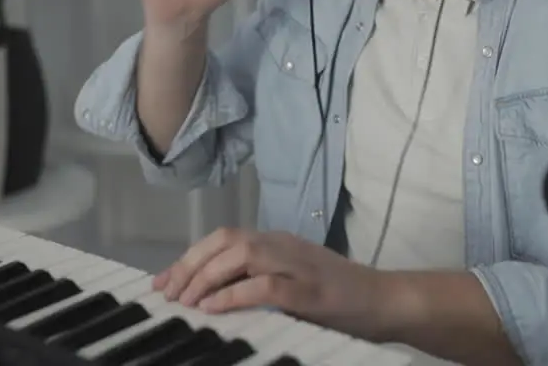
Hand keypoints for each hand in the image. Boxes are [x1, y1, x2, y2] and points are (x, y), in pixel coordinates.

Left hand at [152, 227, 391, 341]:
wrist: (384, 301)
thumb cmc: (337, 297)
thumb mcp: (291, 282)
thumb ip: (256, 280)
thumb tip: (207, 296)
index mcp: (276, 242)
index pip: (223, 238)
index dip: (189, 258)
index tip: (163, 283)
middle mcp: (283, 245)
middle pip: (227, 241)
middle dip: (192, 266)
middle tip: (170, 295)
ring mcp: (298, 264)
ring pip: (242, 254)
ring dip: (208, 277)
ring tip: (188, 301)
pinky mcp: (311, 289)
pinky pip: (265, 284)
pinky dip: (235, 294)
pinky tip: (215, 308)